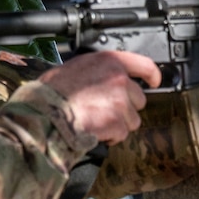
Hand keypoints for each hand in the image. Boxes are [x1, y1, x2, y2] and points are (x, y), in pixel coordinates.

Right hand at [40, 50, 161, 144]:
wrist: (44, 113)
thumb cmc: (51, 92)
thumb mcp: (75, 67)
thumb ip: (98, 71)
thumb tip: (106, 79)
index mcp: (109, 62)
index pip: (144, 65)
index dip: (152, 75)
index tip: (154, 82)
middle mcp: (119, 79)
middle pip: (138, 99)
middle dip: (125, 107)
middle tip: (103, 110)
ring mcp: (120, 102)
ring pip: (132, 119)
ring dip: (118, 124)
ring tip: (95, 121)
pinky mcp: (117, 122)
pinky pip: (122, 134)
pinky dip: (110, 136)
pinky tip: (94, 130)